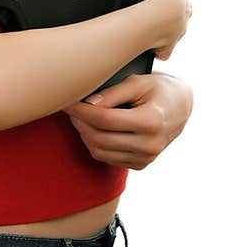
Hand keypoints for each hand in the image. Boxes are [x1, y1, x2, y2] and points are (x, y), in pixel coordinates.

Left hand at [63, 71, 192, 169]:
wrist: (181, 107)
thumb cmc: (158, 89)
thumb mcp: (139, 82)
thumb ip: (113, 93)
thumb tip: (88, 103)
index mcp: (151, 122)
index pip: (104, 119)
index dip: (79, 110)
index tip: (66, 100)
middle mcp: (150, 145)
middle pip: (98, 137)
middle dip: (78, 121)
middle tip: (69, 105)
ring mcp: (146, 158)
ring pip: (99, 151)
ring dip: (83, 133)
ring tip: (79, 115)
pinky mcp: (141, 164)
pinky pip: (107, 158)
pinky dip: (94, 144)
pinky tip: (92, 127)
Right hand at [140, 0, 196, 59]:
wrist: (160, 14)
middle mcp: (185, 8)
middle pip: (186, 6)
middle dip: (177, 6)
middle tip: (163, 4)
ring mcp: (178, 26)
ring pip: (176, 28)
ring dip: (168, 27)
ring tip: (154, 26)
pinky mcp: (167, 43)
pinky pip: (164, 49)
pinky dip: (158, 48)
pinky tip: (150, 45)